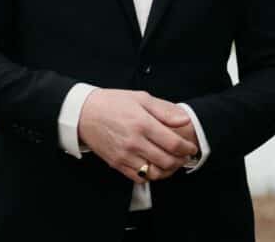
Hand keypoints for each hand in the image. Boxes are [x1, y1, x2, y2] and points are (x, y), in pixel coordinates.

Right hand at [78, 89, 198, 182]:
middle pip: (167, 161)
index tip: (190, 147)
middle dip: (181, 160)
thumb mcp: (140, 98)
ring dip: (168, 170)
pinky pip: (139, 177)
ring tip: (172, 163)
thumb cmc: (112, 103)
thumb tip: (184, 120)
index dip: (186, 148)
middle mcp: (134, 142)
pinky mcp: (116, 163)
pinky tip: (154, 167)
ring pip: (154, 173)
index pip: (173, 143)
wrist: (84, 113)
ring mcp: (125, 155)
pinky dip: (151, 175)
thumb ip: (164, 110)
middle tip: (184, 156)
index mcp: (143, 123)